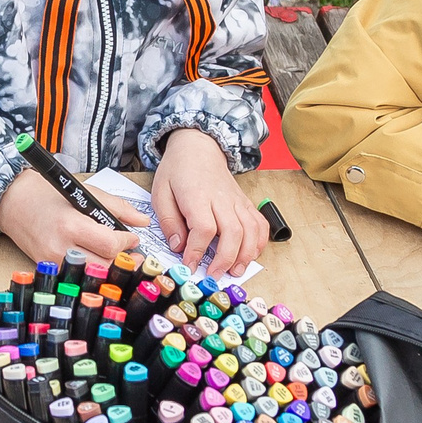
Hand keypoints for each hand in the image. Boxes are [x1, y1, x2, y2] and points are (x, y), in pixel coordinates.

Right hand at [0, 166, 149, 267]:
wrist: (13, 201)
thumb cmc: (48, 195)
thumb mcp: (86, 193)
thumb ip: (118, 208)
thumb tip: (142, 221)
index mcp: (71, 224)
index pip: (109, 245)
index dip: (126, 242)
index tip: (131, 238)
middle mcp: (60, 247)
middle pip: (103, 266)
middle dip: (122, 260)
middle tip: (131, 253)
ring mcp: (52, 261)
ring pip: (91, 275)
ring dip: (107, 268)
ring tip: (114, 257)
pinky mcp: (47, 268)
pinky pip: (76, 276)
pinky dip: (90, 270)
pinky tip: (96, 261)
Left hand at [152, 128, 269, 276]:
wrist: (198, 147)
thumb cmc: (177, 171)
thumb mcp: (161, 192)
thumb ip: (169, 220)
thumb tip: (178, 246)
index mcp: (197, 196)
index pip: (204, 228)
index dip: (198, 251)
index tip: (190, 266)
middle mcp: (221, 199)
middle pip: (233, 232)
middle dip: (225, 258)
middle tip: (215, 275)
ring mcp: (236, 201)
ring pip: (251, 229)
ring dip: (246, 254)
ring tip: (235, 271)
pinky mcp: (245, 203)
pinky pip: (260, 223)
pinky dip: (260, 242)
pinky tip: (250, 255)